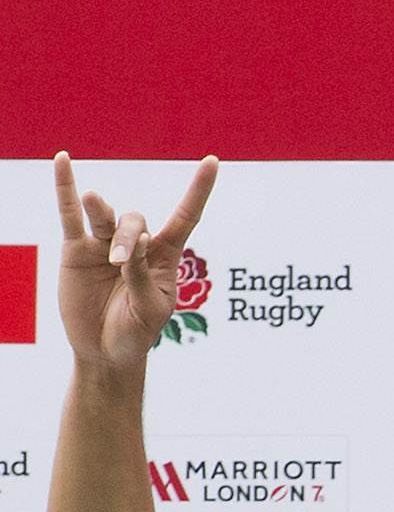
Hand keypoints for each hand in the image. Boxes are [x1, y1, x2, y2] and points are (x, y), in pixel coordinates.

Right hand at [53, 154, 217, 370]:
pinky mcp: (76, 250)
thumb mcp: (149, 309)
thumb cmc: (137, 332)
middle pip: (135, 221)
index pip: (185, 216)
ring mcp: (104, 244)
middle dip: (128, 237)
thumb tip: (137, 240)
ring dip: (103, 214)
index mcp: (165, 257)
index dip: (198, 190)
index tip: (213, 161)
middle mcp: (137, 244)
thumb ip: (143, 275)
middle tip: (120, 262)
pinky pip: (69, 214)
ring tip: (95, 210)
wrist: (106, 350)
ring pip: (105, 216)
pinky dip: (66, 188)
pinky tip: (64, 161)